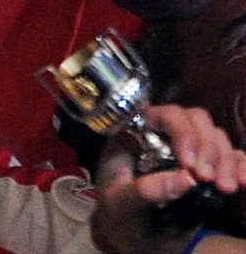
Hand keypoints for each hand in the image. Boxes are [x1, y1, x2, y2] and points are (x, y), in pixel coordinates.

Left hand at [93, 103, 245, 253]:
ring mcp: (190, 150)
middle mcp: (164, 135)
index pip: (162, 114)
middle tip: (206, 178)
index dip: (181, 132)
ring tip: (224, 188)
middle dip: (207, 147)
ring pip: (217, 136)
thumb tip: (183, 179)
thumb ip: (143, 191)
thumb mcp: (120, 205)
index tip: (189, 165)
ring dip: (225, 160)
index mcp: (135, 134)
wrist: (134, 238)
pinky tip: (242, 182)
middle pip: (196, 120)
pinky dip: (241, 166)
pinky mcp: (210, 168)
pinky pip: (233, 156)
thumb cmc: (119, 215)